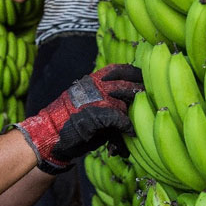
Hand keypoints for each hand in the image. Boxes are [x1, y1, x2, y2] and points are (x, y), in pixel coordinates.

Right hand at [15, 64, 143, 173]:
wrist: (50, 135)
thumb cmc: (72, 124)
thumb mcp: (89, 105)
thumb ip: (108, 102)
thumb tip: (130, 108)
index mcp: (93, 80)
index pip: (120, 69)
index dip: (136, 73)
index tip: (149, 79)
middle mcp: (94, 86)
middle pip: (127, 82)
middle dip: (143, 91)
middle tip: (156, 99)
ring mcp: (94, 99)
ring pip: (125, 99)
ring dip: (138, 109)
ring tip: (148, 115)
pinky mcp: (94, 115)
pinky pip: (118, 117)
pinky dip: (127, 125)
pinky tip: (131, 132)